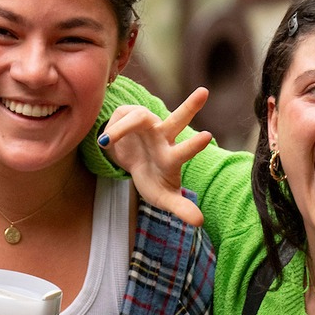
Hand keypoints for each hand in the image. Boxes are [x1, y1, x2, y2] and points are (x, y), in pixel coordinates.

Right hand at [97, 87, 214, 226]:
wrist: (132, 163)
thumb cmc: (152, 180)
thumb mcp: (163, 197)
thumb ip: (181, 208)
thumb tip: (200, 222)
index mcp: (172, 156)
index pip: (184, 151)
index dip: (194, 145)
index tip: (208, 136)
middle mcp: (164, 136)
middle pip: (177, 119)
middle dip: (190, 106)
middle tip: (204, 92)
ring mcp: (146, 123)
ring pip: (137, 118)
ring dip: (120, 130)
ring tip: (105, 142)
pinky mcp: (128, 115)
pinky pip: (117, 122)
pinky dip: (110, 134)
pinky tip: (107, 143)